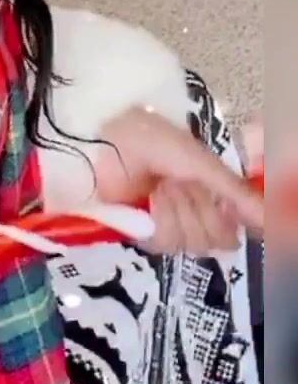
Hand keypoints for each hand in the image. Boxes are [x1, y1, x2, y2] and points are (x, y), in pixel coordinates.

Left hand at [93, 109, 264, 254]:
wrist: (113, 138)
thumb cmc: (157, 142)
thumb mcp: (203, 163)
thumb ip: (236, 193)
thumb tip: (270, 222)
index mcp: (209, 198)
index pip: (229, 236)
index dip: (223, 220)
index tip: (216, 200)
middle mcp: (190, 216)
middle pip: (211, 242)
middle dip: (199, 210)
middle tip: (181, 184)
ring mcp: (164, 225)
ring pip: (187, 244)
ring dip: (176, 212)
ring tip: (161, 187)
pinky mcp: (138, 232)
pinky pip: (160, 244)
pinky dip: (157, 219)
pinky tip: (149, 199)